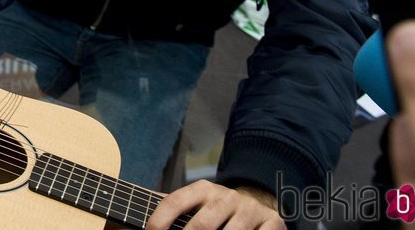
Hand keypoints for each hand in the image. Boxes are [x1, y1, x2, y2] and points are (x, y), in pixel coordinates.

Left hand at [147, 180, 284, 229]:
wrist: (261, 204)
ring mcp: (250, 210)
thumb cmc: (217, 211)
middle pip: (202, 224)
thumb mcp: (196, 203)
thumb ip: (172, 207)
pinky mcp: (272, 224)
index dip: (160, 219)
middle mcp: (226, 197)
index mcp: (204, 189)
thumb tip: (142, 211)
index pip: (176, 201)